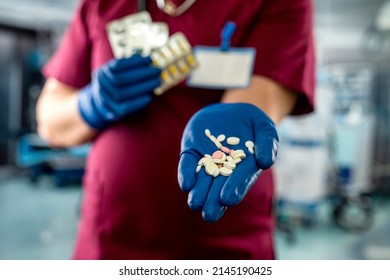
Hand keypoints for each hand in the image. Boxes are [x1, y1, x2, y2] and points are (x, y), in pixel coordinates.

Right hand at [77, 54, 160, 129]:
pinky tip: (149, 97)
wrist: (101, 104)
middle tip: (157, 71)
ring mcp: (106, 99)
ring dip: (143, 87)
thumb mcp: (117, 72)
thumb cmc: (115, 85)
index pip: (118, 65)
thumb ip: (129, 66)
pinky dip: (138, 102)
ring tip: (157, 82)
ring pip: (123, 93)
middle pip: (122, 79)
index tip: (149, 59)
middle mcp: (102, 85)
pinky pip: (125, 108)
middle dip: (142, 74)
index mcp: (103, 72)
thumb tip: (147, 61)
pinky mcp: (113, 112)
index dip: (135, 62)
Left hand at [178, 103, 278, 221]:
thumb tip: (265, 162)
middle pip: (218, 189)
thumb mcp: (265, 128)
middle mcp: (224, 171)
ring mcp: (207, 162)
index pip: (239, 181)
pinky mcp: (192, 152)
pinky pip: (187, 164)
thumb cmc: (253, 124)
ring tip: (195, 203)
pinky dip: (186, 174)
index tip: (227, 198)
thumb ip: (268, 144)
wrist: (232, 112)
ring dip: (198, 193)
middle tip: (209, 214)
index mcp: (244, 169)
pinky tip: (186, 184)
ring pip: (202, 181)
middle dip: (213, 202)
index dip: (234, 189)